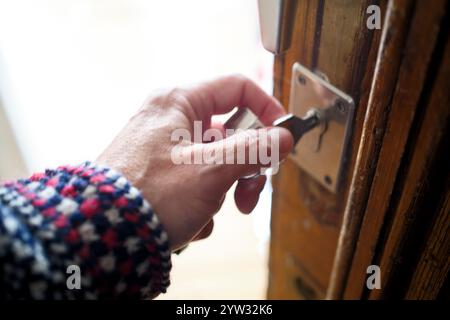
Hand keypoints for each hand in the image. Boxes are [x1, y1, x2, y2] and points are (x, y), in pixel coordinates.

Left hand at [96, 75, 292, 249]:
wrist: (104, 236)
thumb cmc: (149, 195)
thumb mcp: (211, 170)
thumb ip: (254, 149)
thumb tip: (283, 138)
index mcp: (179, 103)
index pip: (237, 88)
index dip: (266, 109)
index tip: (282, 136)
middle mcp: (170, 120)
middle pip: (231, 132)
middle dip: (245, 167)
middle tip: (249, 193)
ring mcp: (165, 148)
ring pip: (217, 161)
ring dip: (223, 191)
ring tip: (207, 212)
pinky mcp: (161, 173)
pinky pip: (199, 180)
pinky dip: (202, 202)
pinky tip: (188, 220)